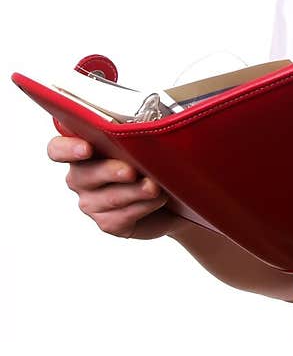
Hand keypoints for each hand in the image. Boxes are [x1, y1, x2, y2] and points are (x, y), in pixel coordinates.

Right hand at [47, 135, 176, 240]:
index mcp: (83, 150)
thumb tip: (142, 132)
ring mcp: (92, 202)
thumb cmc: (153, 162)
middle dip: (109, 171)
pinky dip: (142, 206)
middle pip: (82, 175)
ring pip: (108, 197)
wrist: (172, 194)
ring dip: (134, 191)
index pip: (58, 149)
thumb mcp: (145, 143)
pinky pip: (121, 216)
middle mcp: (81, 177)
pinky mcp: (108, 222)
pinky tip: (157, 199)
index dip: (66, 148)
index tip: (87, 148)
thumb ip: (134, 134)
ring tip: (154, 187)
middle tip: (131, 171)